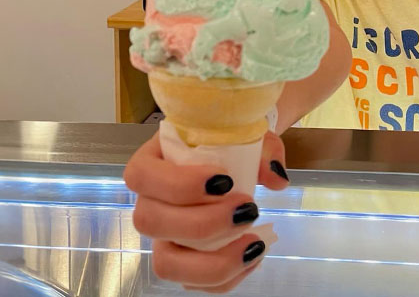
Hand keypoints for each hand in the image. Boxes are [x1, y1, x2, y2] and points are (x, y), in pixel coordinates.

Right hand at [123, 130, 289, 292]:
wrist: (237, 159)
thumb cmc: (231, 145)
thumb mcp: (249, 135)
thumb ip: (264, 150)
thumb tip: (276, 178)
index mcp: (151, 162)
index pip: (142, 175)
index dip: (180, 184)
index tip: (225, 180)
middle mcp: (148, 202)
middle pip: (150, 222)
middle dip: (203, 222)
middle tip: (249, 209)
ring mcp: (162, 236)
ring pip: (166, 263)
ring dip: (212, 261)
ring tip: (253, 243)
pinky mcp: (182, 260)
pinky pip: (192, 283)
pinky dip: (226, 278)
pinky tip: (253, 254)